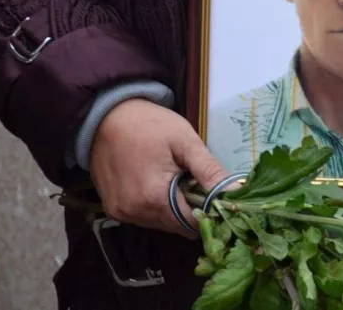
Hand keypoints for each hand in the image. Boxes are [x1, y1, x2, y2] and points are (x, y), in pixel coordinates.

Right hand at [89, 98, 231, 238]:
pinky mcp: (113, 209)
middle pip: (178, 226)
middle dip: (193, 210)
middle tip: (197, 183)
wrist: (105, 115)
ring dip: (174, 209)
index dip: (210, 212)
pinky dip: (157, 207)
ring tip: (177, 179)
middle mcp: (135, 213)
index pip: (193, 223)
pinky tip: (159, 183)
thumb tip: (236, 193)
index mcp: (154, 198)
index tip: (218, 196)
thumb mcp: (185, 142)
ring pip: (161, 224)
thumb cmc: (149, 124)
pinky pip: (144, 217)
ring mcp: (121, 213)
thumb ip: (210, 171)